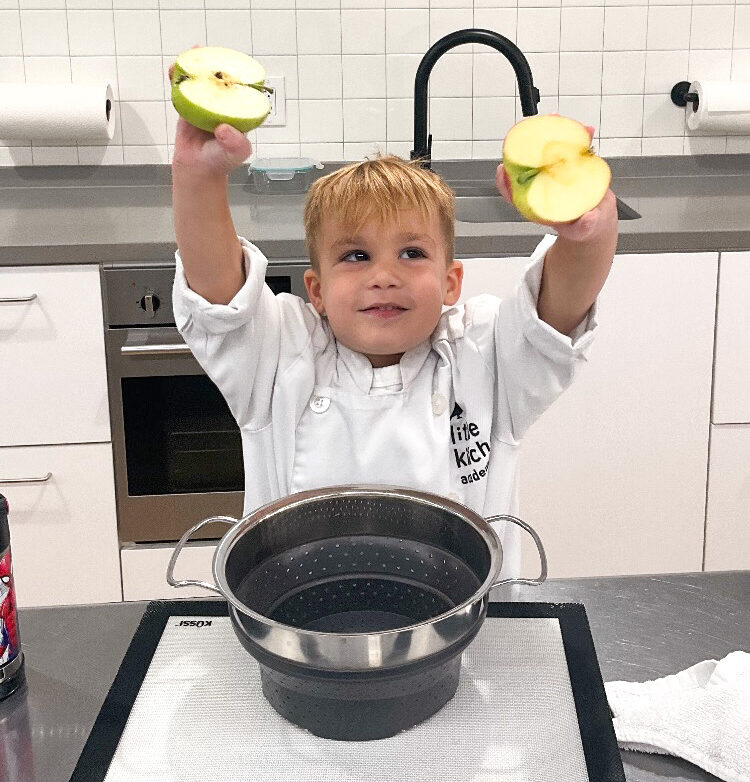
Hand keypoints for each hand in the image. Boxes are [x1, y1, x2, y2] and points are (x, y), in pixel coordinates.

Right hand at [168, 46, 251, 175]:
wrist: (199, 169)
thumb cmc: (220, 161)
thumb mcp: (235, 154)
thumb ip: (235, 145)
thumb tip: (224, 129)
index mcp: (240, 112)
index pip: (243, 90)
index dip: (238, 74)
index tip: (231, 64)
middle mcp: (225, 105)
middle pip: (222, 80)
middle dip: (216, 64)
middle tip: (208, 54)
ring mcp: (207, 104)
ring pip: (203, 81)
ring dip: (197, 66)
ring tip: (192, 54)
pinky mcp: (191, 105)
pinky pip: (185, 89)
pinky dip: (179, 78)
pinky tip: (175, 69)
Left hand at [496, 119, 616, 242]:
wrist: (597, 219)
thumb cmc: (584, 226)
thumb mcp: (584, 230)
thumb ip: (584, 226)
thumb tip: (588, 218)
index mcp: (537, 203)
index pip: (515, 192)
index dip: (506, 182)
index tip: (502, 169)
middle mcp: (543, 185)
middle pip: (528, 165)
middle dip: (529, 146)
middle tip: (534, 129)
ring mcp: (555, 173)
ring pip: (548, 152)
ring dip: (552, 134)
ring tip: (559, 120)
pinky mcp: (570, 166)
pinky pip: (570, 149)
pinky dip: (577, 138)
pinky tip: (585, 131)